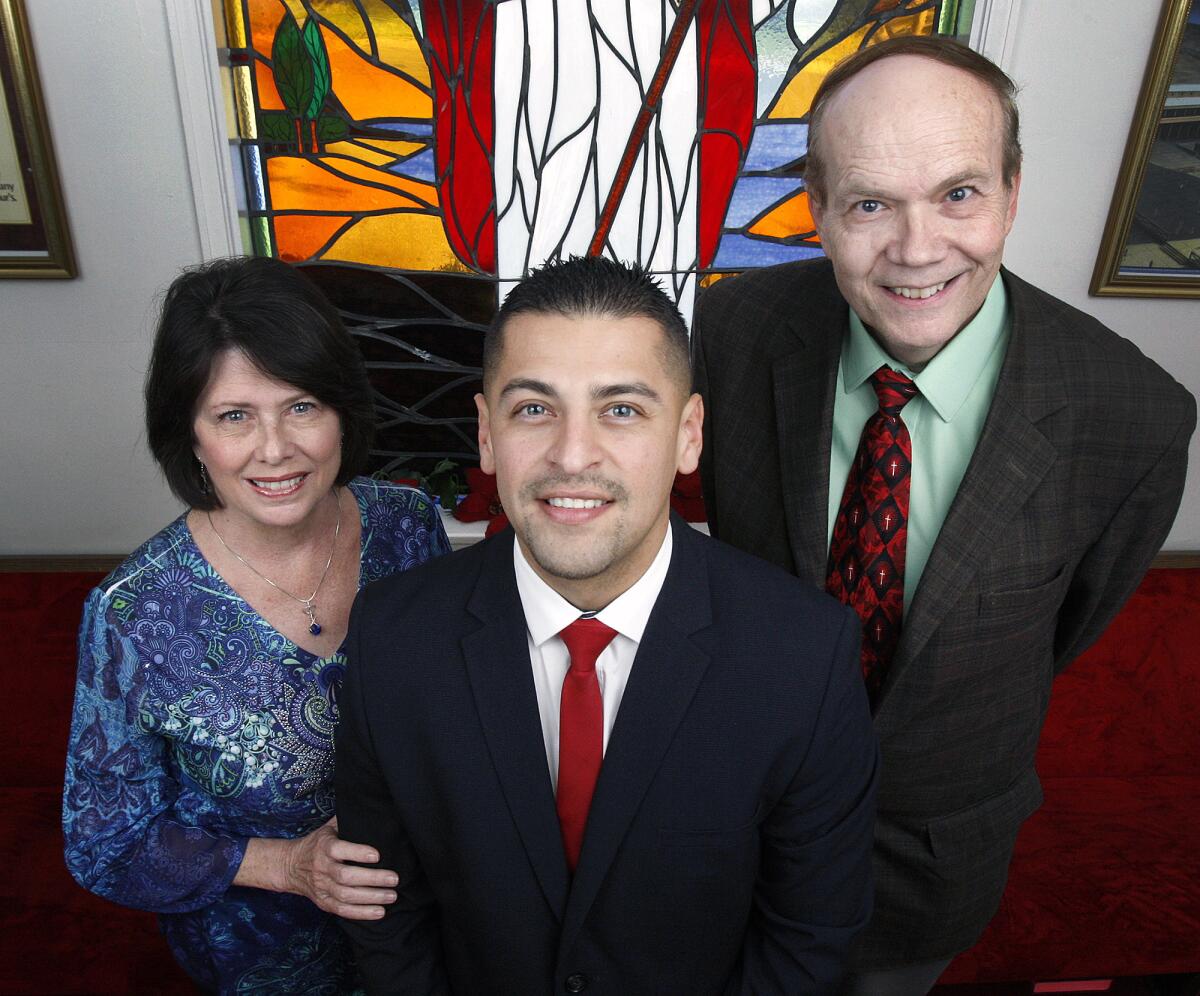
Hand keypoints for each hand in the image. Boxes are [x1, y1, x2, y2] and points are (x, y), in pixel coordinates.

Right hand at [284, 817, 398, 919]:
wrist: (290, 865)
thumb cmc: (318, 843)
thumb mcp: (329, 827)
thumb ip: (348, 821)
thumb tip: (374, 809)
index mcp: (324, 847)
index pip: (339, 849)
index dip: (358, 852)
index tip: (377, 855)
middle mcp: (322, 868)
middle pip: (346, 876)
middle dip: (372, 879)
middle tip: (394, 879)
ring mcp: (322, 887)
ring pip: (346, 896)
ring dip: (371, 898)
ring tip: (392, 896)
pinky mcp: (323, 902)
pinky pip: (342, 910)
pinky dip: (361, 913)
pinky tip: (379, 912)